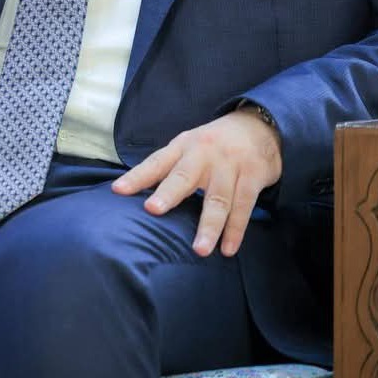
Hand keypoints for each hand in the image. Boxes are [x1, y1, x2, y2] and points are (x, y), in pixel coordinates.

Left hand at [110, 108, 281, 257]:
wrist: (260, 127)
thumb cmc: (214, 145)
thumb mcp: (189, 147)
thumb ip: (167, 168)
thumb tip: (134, 195)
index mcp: (183, 146)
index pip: (156, 162)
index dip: (137, 176)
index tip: (118, 190)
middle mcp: (204, 154)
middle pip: (184, 176)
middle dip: (168, 193)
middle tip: (153, 209)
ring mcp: (230, 165)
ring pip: (218, 198)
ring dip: (210, 225)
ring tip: (200, 250)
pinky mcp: (253, 176)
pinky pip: (243, 206)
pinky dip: (236, 229)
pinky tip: (228, 249)